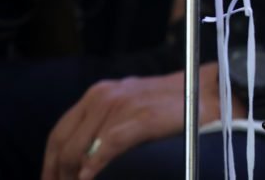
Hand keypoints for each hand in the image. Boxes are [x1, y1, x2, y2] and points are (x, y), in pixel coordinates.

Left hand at [41, 63, 240, 179]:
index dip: (50, 166)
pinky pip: (107, 147)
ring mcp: (122, 105)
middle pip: (64, 145)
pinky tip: (90, 178)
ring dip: (73, 176)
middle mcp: (104, 96)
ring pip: (79, 150)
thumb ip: (107, 126)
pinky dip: (94, 167)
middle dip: (58, 175)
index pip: (59, 135)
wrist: (214, 92)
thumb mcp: (133, 108)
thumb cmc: (175, 106)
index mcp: (99, 94)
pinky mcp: (141, 117)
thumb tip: (83, 162)